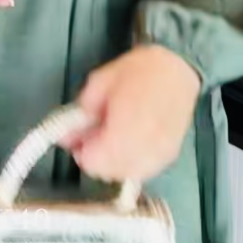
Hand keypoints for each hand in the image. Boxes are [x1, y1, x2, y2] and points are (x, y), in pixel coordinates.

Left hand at [59, 45, 200, 182]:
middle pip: (109, 173)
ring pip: (126, 175)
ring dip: (112, 163)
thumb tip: (63, 136)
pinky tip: (129, 144)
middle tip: (91, 136)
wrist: (178, 67)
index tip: (77, 138)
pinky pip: (143, 171)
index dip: (81, 152)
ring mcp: (159, 156)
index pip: (94, 162)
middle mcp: (144, 149)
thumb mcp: (100, 82)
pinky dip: (130, 163)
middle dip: (95, 158)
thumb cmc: (138, 70)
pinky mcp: (169, 156)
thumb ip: (80, 112)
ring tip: (111, 138)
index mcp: (124, 129)